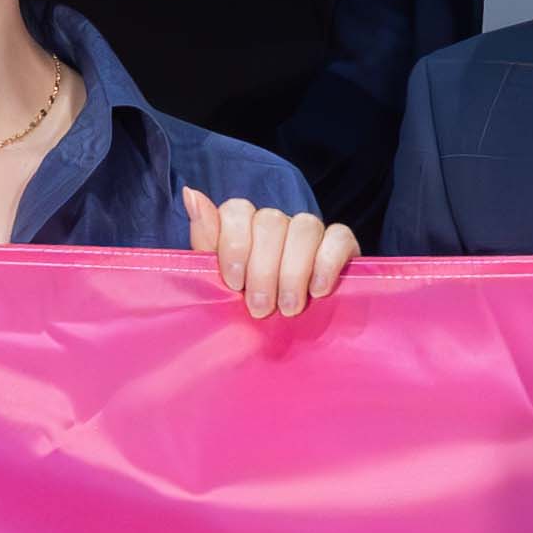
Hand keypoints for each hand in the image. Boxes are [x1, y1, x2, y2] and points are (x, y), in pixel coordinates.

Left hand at [187, 189, 353, 321]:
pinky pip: (339, 236)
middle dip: (264, 269)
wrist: (281, 339)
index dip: (234, 243)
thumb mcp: (217, 281)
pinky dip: (328, 262)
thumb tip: (191, 194)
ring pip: (305, 226)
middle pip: (271, 221)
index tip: (233, 283)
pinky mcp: (341, 245)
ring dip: (294, 270)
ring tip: (289, 308)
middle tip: (260, 309)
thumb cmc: (245, 307)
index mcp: (242, 227)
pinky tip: (318, 290)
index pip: (237, 210)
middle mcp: (275, 224)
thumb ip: (206, 239)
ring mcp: (309, 232)